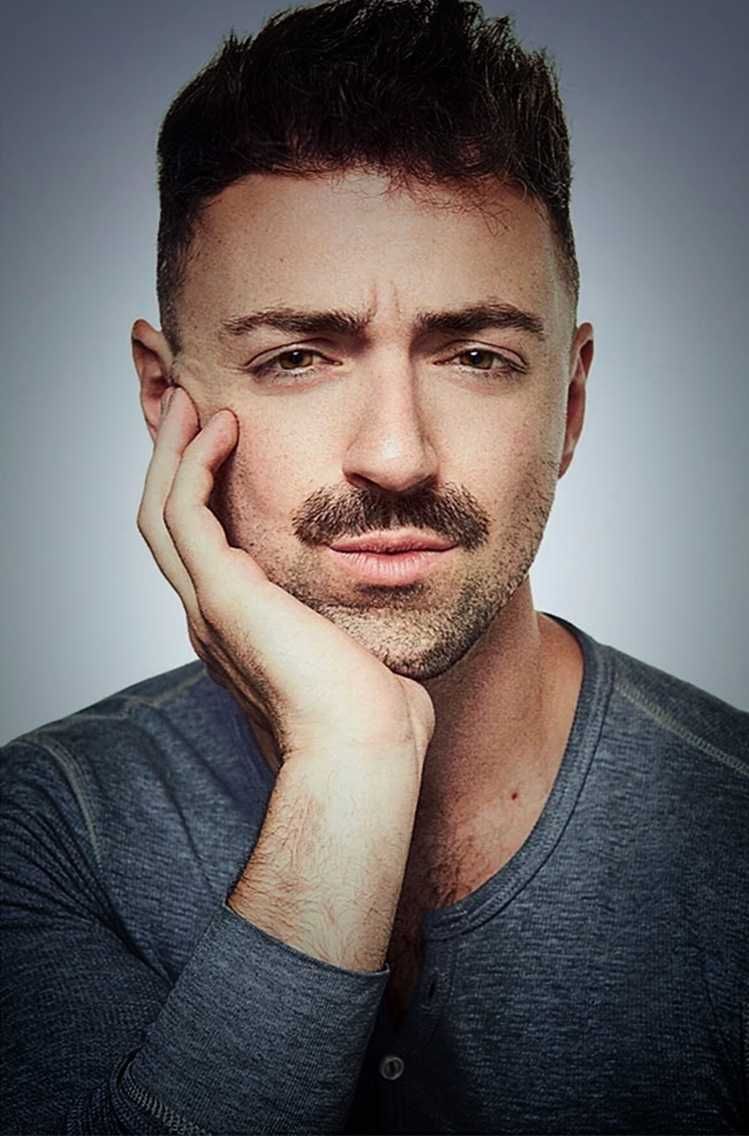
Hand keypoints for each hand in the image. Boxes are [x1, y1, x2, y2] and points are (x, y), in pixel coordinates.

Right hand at [137, 387, 434, 765]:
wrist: (365, 750)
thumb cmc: (375, 711)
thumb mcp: (361, 645)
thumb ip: (358, 614)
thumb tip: (397, 587)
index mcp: (242, 625)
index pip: (205, 543)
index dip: (205, 489)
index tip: (225, 439)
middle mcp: (212, 613)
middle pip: (168, 519)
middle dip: (173, 460)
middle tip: (186, 405)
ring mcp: (209, 605)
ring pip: (161, 508)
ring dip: (172, 449)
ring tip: (190, 400)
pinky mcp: (221, 595)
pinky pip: (184, 511)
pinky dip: (194, 463)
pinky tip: (220, 427)